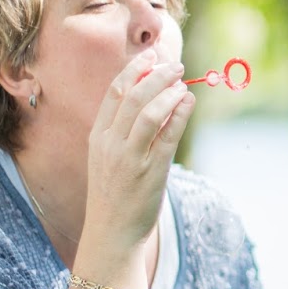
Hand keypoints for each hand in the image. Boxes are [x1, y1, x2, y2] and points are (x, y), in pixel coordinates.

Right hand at [83, 50, 194, 246]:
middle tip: (176, 65)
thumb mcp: (108, 158)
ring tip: (184, 82)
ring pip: (151, 111)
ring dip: (170, 91)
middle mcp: (111, 144)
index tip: (151, 55)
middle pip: (134, 96)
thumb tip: (149, 99)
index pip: (115, 92)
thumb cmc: (113, 194)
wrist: (112, 233)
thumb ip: (122, 130)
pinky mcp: (152, 171)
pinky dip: (181, 113)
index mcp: (98, 136)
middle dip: (156, 74)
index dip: (135, 69)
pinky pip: (168, 134)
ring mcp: (130, 157)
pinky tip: (189, 101)